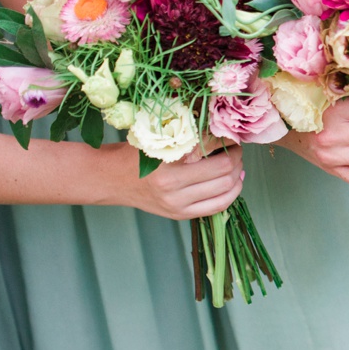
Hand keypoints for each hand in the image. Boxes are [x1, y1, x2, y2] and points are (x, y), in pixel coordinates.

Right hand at [122, 144, 244, 219]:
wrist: (111, 179)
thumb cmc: (134, 154)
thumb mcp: (159, 140)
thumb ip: (189, 138)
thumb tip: (224, 133)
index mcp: (167, 168)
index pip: (214, 156)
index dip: (230, 145)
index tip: (233, 138)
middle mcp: (172, 190)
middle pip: (224, 174)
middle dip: (237, 160)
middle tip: (237, 150)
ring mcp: (177, 206)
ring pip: (225, 192)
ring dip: (237, 177)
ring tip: (237, 165)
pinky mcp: (180, 215)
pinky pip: (216, 207)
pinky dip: (230, 194)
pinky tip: (233, 183)